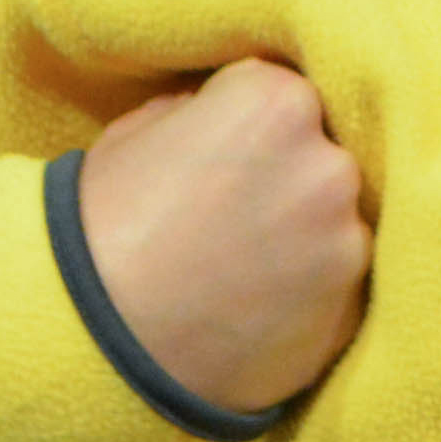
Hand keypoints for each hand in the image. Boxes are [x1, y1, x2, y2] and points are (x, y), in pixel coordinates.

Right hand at [77, 57, 370, 417]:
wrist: (88, 350)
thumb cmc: (95, 235)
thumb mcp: (129, 138)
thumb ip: (197, 111)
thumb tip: (221, 113)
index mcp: (275, 104)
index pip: (281, 92)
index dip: (241, 124)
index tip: (211, 156)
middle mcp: (329, 165)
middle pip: (321, 154)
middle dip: (284, 176)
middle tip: (223, 217)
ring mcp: (347, 241)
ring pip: (336, 222)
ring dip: (301, 237)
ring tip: (231, 270)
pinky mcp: (352, 308)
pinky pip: (338, 284)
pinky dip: (306, 291)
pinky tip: (249, 307)